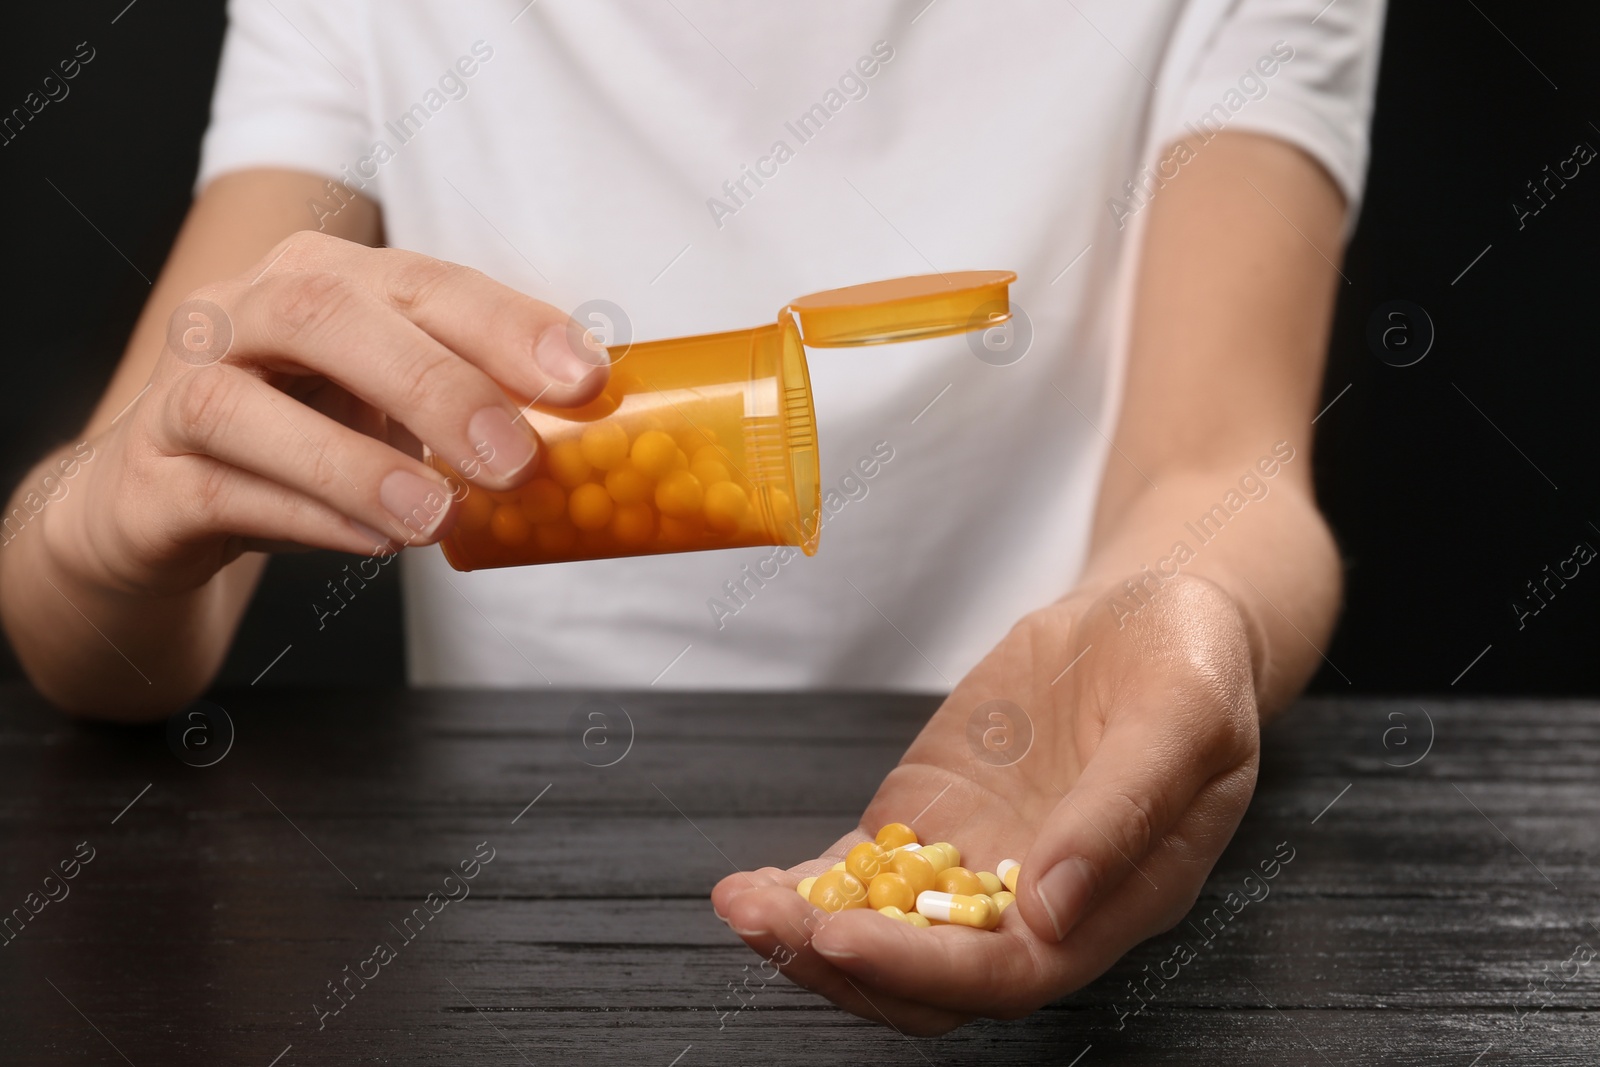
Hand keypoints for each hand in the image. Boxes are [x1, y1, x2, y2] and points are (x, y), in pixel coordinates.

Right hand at [58, 231, 605, 595]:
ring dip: (357, 465)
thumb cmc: (301, 439)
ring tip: (441, 518)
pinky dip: (304, 518)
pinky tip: (372, 544)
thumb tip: (590, 423)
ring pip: (246, 405)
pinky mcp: (147, 480)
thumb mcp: (387, 403)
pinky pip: (219, 491)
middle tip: (517, 460)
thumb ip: (470, 396)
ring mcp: (178, 392)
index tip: (585, 378)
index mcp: (319, 277)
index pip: (420, 281)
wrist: (159, 503)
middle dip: (436, 385)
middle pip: (326, 317)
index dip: (505, 323)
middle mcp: (239, 313)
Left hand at [711, 574, 1260, 1033]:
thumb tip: (1050, 909)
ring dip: (809, 934)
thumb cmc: (1190, 663)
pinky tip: (753, 888)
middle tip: (762, 920)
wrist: (1151, 616)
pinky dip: (807, 890)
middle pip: (931, 979)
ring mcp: (977, 867)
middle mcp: (1037, 908)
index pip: (1013, 975)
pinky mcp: (932, 825)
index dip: (926, 968)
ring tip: (738, 903)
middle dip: (841, 962)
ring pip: (886, 938)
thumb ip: (1126, 811)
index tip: (845, 938)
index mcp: (1113, 903)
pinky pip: (863, 878)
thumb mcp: (1184, 715)